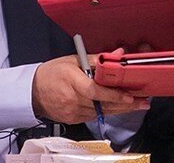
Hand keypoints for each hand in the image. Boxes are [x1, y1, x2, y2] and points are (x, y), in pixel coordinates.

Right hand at [31, 53, 149, 124]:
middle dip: (124, 104)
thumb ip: (97, 59)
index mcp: (71, 80)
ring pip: (101, 112)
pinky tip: (118, 108)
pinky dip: (107, 111)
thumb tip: (118, 54)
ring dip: (119, 109)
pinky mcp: (73, 119)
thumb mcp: (73, 60)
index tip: (129, 95)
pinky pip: (94, 116)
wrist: (32, 91)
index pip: (94, 91)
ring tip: (136, 105)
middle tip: (142, 102)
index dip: (113, 95)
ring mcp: (72, 111)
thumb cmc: (52, 73)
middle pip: (102, 104)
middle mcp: (72, 98)